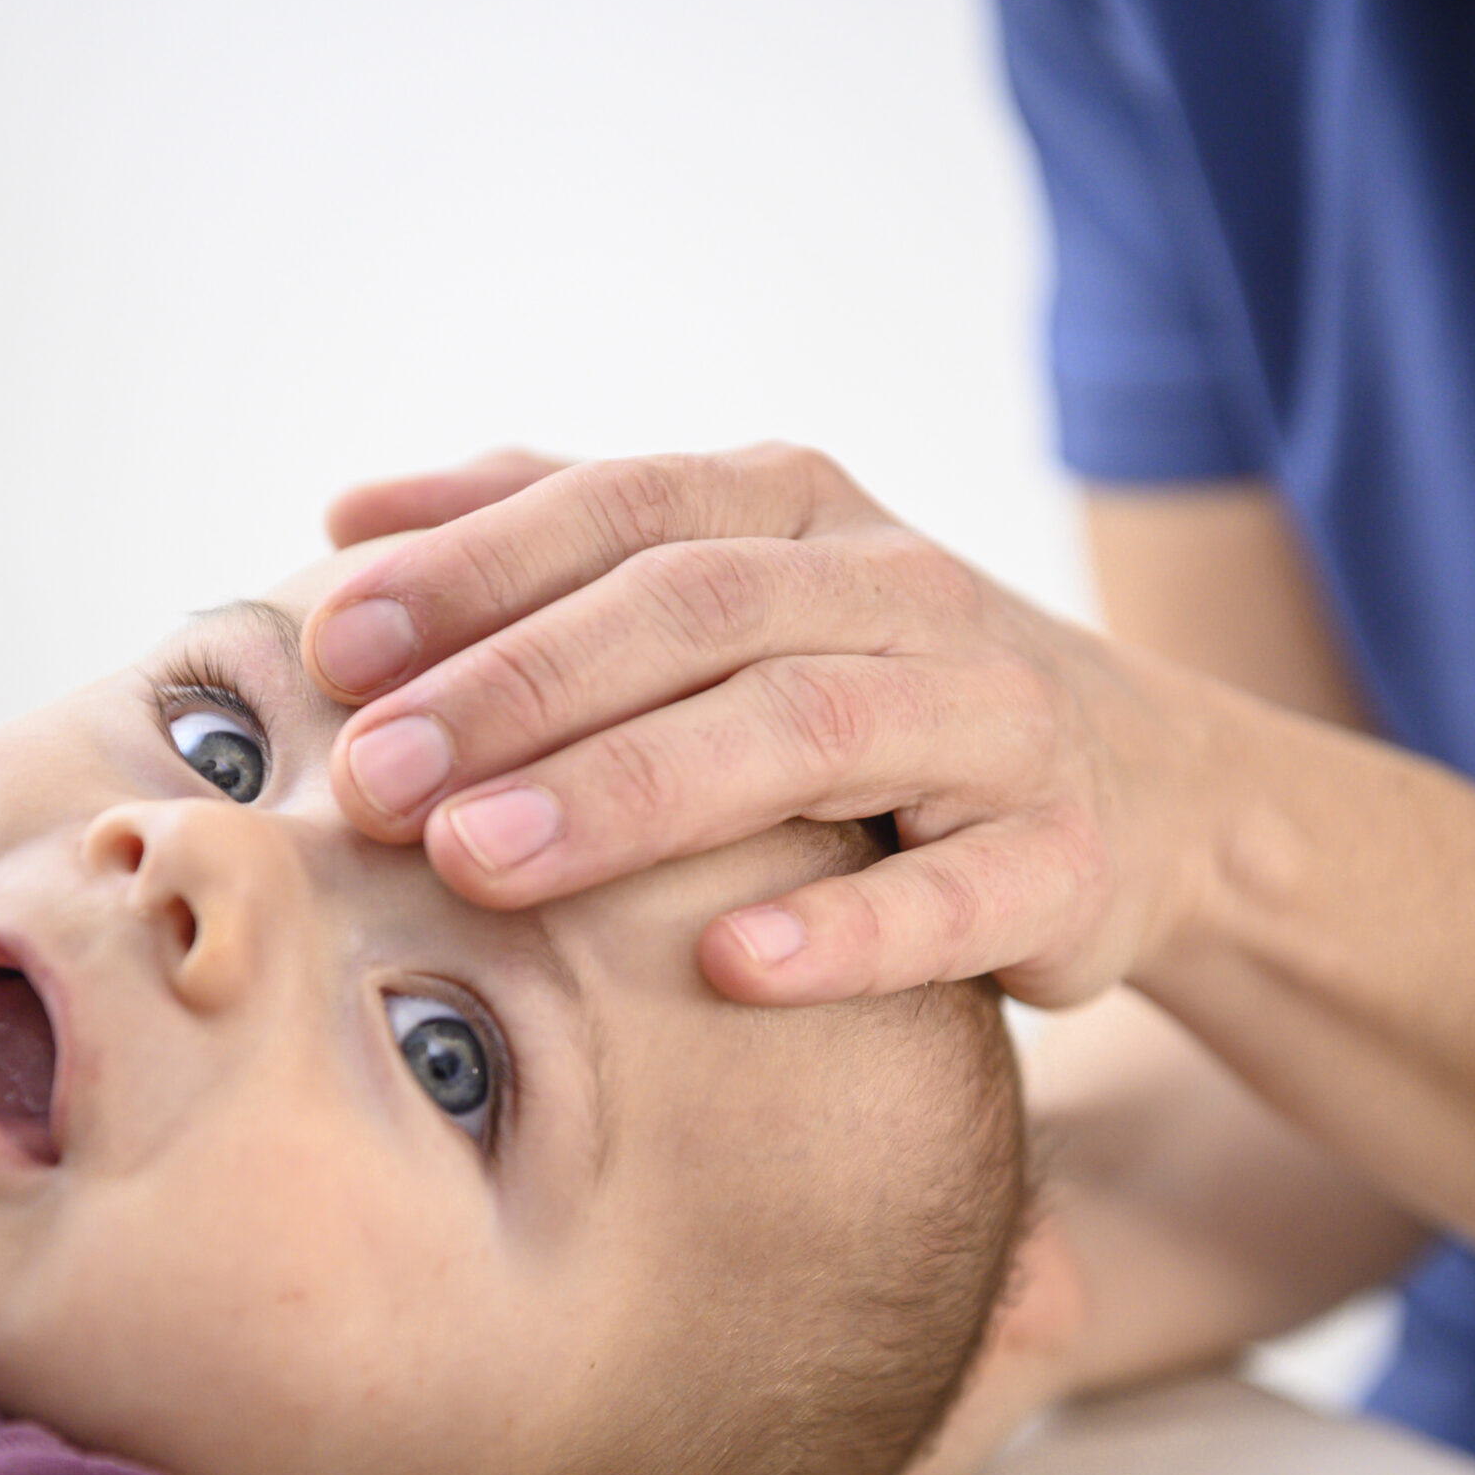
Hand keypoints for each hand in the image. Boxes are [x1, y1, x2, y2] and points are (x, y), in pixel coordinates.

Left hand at [310, 445, 1211, 1007]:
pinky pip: (952, 894)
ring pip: (808, 730)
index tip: (332, 647)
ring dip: (636, 793)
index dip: (476, 569)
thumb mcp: (732, 585)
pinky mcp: (1063, 858)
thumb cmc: (875, 685)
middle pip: (695, 612)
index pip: (625, 507)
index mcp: (799, 508)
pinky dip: (842, 930)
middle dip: (520, 692)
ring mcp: (993, 718)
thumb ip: (552, 536)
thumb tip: (353, 515)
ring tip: (486, 861)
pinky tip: (728, 967)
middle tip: (375, 783)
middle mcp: (899, 587)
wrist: (1142, 788)